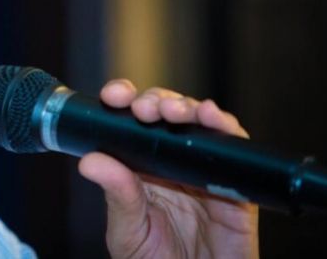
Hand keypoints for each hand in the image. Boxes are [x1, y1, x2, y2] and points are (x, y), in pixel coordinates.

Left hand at [78, 79, 259, 258]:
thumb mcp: (127, 231)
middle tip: (143, 108)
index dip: (124, 100)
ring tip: (172, 111)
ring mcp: (204, 170)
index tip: (113, 95)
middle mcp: (172, 161)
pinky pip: (236, 151)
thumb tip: (90, 161)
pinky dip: (225, 127)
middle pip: (166, 113)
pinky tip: (211, 117)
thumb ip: (116, 195)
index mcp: (141, 165)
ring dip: (186, 107)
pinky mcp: (236, 186)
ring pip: (199, 123)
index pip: (131, 121)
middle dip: (155, 101)